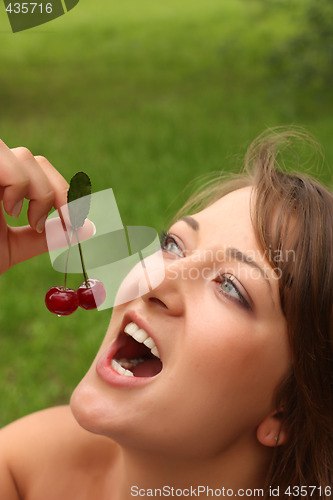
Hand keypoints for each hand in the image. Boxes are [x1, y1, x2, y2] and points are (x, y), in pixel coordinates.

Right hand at [0, 139, 68, 274]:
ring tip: (28, 220)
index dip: (64, 193)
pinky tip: (8, 208)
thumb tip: (89, 228)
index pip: (39, 172)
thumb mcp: (12, 248)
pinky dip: (16, 181)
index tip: (75, 223)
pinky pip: (1, 158)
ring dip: (37, 190)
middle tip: (66, 223)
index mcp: (0, 189)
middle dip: (59, 192)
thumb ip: (46, 237)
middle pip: (34, 160)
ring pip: (22, 155)